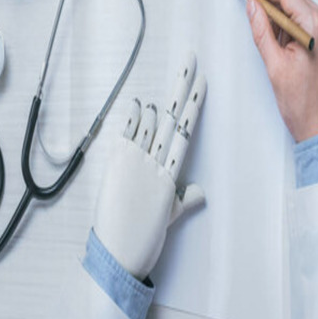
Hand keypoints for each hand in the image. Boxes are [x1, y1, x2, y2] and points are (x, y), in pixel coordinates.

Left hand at [91, 63, 205, 280]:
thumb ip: (184, 199)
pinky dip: (133, 118)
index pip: (188, 130)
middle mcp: (156, 164)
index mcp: (172, 176)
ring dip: (159, 105)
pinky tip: (139, 102)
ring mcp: (136, 163)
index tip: (202, 82)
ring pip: (152, 123)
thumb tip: (198, 191)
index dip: (195, 104)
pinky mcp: (115, 167)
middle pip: (174, 118)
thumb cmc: (144, 240)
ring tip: (168, 89)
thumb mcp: (170, 217)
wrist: (118, 257)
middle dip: (184, 88)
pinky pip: (127, 136)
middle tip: (191, 62)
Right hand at [246, 0, 317, 142]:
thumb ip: (262, 30)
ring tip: (257, 21)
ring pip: (293, 4)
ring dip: (274, 8)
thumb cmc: (302, 100)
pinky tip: (271, 32)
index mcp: (313, 25)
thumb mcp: (274, 64)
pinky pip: (297, 17)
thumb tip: (253, 6)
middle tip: (247, 1)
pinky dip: (282, 20)